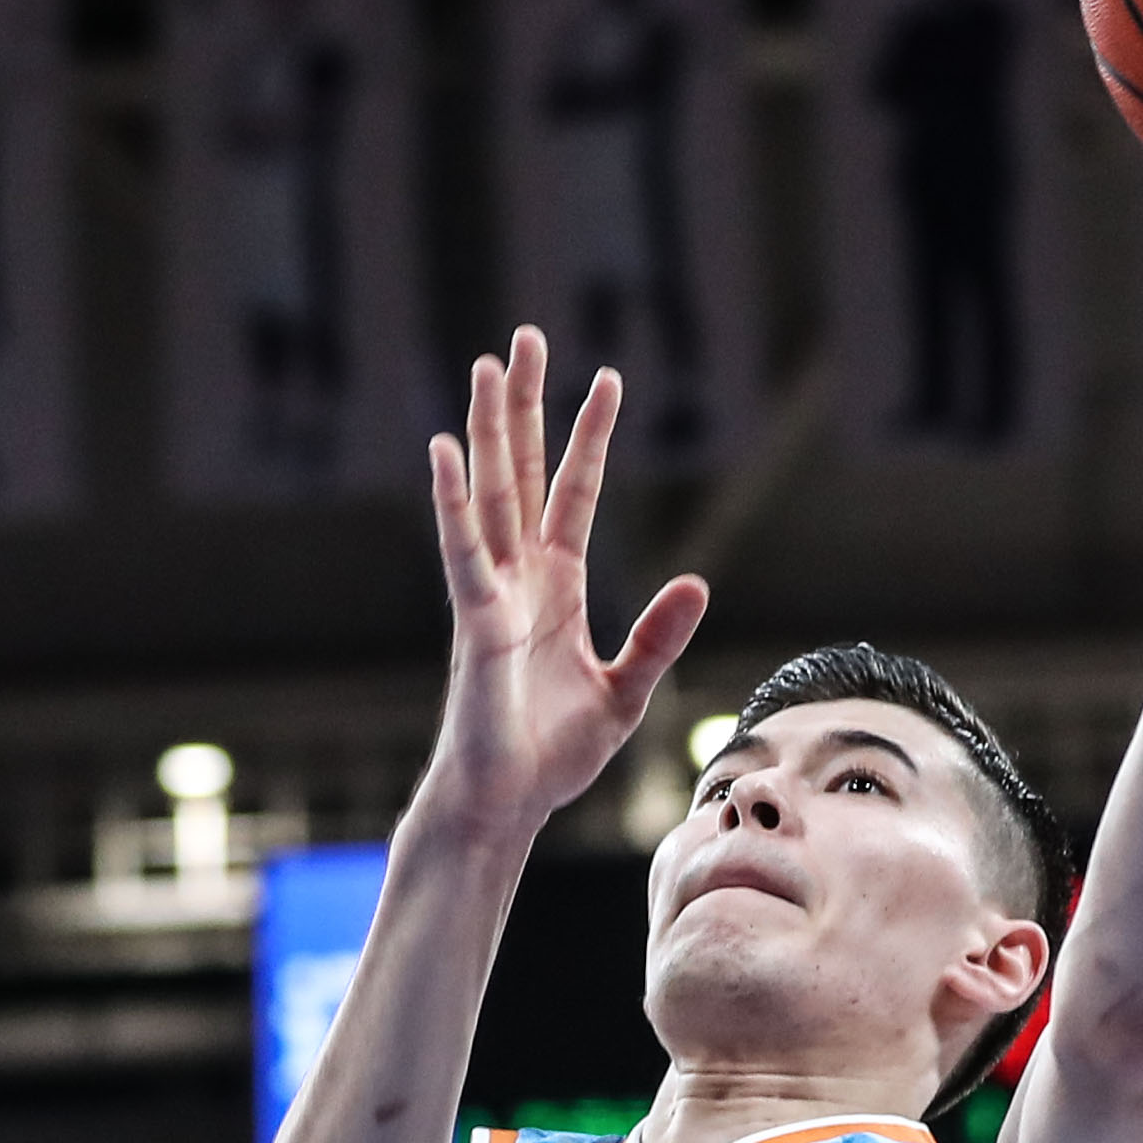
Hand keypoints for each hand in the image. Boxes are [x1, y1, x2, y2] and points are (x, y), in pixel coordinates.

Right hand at [421, 330, 712, 837]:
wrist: (506, 806)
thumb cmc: (553, 755)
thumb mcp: (626, 692)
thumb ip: (656, 637)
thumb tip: (698, 582)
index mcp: (557, 588)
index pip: (575, 493)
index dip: (589, 437)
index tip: (607, 379)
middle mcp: (519, 578)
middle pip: (521, 471)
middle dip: (525, 405)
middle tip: (525, 337)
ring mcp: (492, 595)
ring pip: (489, 494)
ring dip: (488, 429)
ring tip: (487, 365)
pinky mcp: (475, 624)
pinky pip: (463, 553)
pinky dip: (452, 503)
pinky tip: (444, 452)